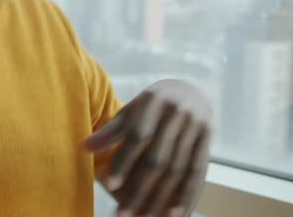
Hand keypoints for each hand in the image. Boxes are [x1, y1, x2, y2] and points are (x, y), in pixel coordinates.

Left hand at [84, 79, 211, 216]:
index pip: (137, 136)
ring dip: (161, 198)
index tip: (108, 185)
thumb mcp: (130, 110)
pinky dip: (186, 194)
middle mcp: (178, 112)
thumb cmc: (150, 104)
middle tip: (123, 213)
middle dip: (139, 189)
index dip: (123, 161)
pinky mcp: (208, 139)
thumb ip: (110, 131)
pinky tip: (174, 214)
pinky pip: (197, 171)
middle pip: (157, 158)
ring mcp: (196, 126)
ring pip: (177, 169)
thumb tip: (84, 147)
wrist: (190, 89)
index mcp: (154, 100)